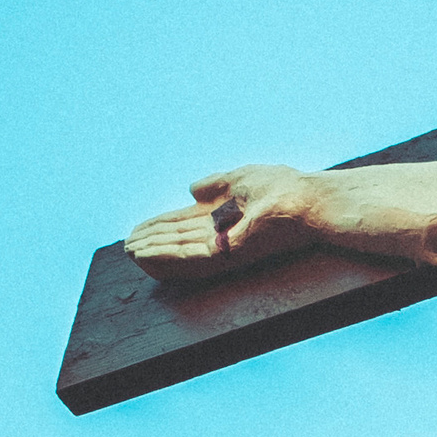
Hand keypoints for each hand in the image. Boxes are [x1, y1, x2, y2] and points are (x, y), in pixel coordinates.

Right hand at [125, 163, 314, 279]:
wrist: (310, 201)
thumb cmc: (288, 189)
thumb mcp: (242, 179)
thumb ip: (215, 184)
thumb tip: (190, 189)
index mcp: (223, 217)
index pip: (184, 225)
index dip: (159, 227)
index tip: (136, 230)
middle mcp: (221, 235)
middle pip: (178, 241)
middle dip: (152, 243)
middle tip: (126, 246)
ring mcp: (225, 246)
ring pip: (181, 252)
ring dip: (154, 252)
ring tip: (130, 251)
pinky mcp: (230, 253)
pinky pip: (191, 258)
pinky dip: (167, 256)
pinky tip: (147, 253)